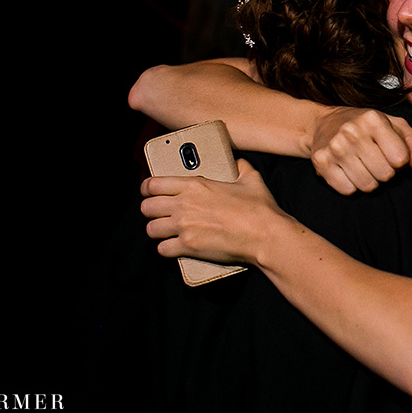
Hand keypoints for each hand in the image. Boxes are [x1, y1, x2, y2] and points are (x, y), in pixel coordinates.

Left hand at [141, 159, 287, 263]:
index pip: (154, 184)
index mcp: (194, 185)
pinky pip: (163, 249)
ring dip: (157, 230)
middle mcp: (184, 205)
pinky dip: (167, 249)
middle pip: (147, 207)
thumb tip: (239, 163)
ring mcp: (184, 227)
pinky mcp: (188, 247)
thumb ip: (240, 167)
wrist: (265, 235)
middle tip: (158, 212)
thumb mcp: (251, 179)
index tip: (147, 191)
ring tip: (165, 231)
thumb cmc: (259, 208)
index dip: (146, 188)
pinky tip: (174, 247)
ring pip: (151, 229)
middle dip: (150, 210)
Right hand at [310, 108, 411, 194]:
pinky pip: (348, 190)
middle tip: (376, 162)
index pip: (401, 159)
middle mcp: (352, 131)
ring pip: (367, 186)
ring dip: (369, 181)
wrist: (323, 123)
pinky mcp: (321, 162)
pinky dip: (351, 185)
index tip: (390, 154)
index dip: (400, 162)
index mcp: (373, 119)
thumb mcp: (394, 124)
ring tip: (363, 166)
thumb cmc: (365, 126)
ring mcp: (335, 147)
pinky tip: (347, 171)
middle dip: (385, 172)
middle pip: (385, 175)